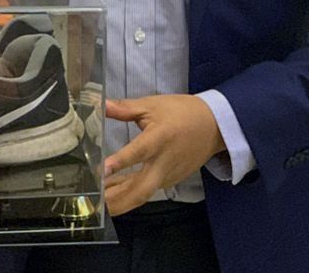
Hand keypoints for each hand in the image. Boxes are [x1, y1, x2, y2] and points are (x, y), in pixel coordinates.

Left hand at [104, 94, 225, 215]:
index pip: (139, 152)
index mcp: (160, 138)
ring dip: (120, 201)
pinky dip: (128, 194)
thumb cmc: (181, 112)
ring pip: (142, 194)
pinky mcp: (169, 181)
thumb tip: (101, 104)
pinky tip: (110, 193)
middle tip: (95, 204)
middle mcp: (164, 162)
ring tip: (96, 204)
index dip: (120, 162)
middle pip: (142, 190)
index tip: (102, 170)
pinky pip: (146, 191)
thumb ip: (125, 108)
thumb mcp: (152, 104)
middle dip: (118, 200)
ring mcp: (167, 175)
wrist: (212, 127)